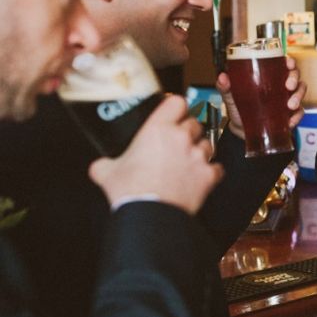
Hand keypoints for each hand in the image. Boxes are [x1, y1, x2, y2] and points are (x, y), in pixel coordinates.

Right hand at [89, 95, 222, 214]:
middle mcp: (181, 137)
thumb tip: (99, 166)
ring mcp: (198, 155)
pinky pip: (216, 168)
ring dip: (200, 150)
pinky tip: (200, 178)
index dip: (176, 107)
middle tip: (177, 143)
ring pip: (208, 143)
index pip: (177, 102)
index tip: (173, 113)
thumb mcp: (107, 172)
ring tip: (188, 161)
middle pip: (194, 123)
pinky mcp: (209, 175)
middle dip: (187, 131)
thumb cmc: (130, 190)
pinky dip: (211, 172)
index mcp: (158, 129)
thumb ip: (104, 164)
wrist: (150, 214)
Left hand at [216, 57, 306, 138]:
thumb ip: (227, 87)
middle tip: (289, 86)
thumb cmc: (239, 108)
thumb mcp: (232, 97)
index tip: (289, 64)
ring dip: (298, 97)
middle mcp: (281, 85)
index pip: (284, 63)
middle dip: (295, 79)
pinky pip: (299, 112)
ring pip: (300, 91)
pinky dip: (297, 116)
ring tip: (290, 106)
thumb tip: (222, 77)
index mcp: (269, 75)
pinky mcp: (290, 114)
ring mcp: (287, 99)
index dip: (290, 62)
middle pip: (295, 75)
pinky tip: (289, 121)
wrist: (242, 130)